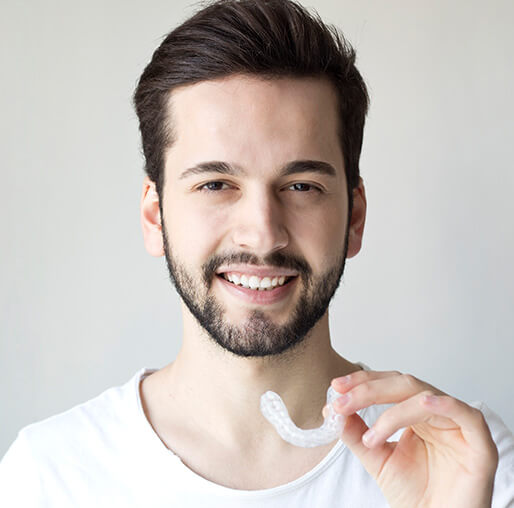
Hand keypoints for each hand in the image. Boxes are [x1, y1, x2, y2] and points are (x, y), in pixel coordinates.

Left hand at [325, 370, 498, 507]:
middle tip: (342, 401)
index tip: (336, 386)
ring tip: (371, 436)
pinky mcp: (480, 443)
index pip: (389, 384)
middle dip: (369, 390)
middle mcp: (436, 412)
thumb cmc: (415, 494)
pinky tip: (423, 404)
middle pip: (403, 384)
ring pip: (424, 397)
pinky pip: (465, 413)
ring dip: (391, 410)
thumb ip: (356, 433)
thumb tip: (332, 408)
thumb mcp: (377, 458)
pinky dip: (443, 405)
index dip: (363, 382)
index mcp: (415, 412)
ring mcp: (458, 424)